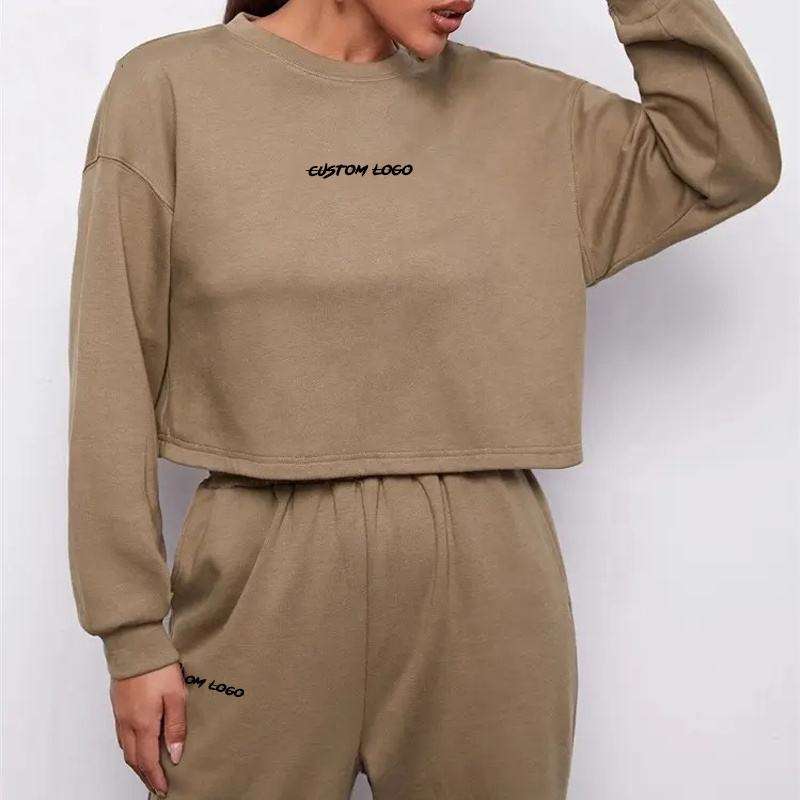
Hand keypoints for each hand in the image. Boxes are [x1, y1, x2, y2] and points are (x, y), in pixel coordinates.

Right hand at [110, 662, 186, 796]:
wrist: (135, 646)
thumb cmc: (158, 668)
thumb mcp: (176, 696)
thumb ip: (176, 727)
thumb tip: (175, 755)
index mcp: (143, 724)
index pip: (147, 761)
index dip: (156, 778)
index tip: (164, 789)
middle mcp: (127, 724)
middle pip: (133, 760)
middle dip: (145, 775)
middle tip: (157, 785)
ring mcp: (120, 715)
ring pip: (125, 749)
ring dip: (137, 763)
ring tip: (149, 770)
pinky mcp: (118, 706)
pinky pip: (121, 736)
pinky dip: (130, 748)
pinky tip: (138, 745)